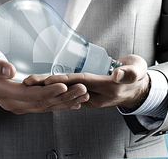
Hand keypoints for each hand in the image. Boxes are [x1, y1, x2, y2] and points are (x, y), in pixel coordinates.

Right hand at [0, 48, 89, 113]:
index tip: (63, 86)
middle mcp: (13, 102)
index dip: (47, 91)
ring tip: (83, 95)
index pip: (29, 94)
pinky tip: (74, 103)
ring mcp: (20, 105)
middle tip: (82, 89)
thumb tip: (9, 70)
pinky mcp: (26, 104)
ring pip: (46, 107)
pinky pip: (45, 107)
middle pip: (42, 102)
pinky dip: (60, 105)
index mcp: (3, 91)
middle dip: (63, 97)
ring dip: (66, 102)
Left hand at [34, 55, 149, 110]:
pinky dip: (55, 89)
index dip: (62, 81)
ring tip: (29, 83)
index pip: (80, 83)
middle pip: (67, 89)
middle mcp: (96, 95)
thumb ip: (129, 72)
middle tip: (28, 82)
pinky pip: (68, 93)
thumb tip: (118, 75)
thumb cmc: (137, 75)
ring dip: (47, 88)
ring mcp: (91, 98)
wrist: (139, 88)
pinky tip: (42, 86)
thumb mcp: (138, 69)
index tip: (46, 80)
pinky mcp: (87, 96)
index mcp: (107, 88)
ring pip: (65, 92)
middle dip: (47, 86)